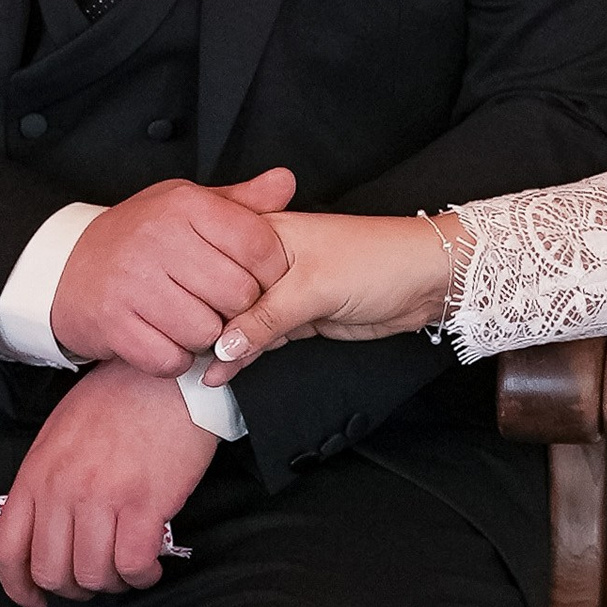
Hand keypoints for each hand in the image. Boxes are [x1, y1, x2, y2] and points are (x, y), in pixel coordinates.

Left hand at [0, 363, 216, 606]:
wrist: (167, 378)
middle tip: (96, 579)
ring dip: (113, 583)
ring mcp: (102, 497)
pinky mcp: (144, 504)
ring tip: (127, 569)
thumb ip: (46, 480)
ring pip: (94, 575)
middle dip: (75, 588)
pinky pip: (133, 565)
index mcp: (36, 474)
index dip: (18, 588)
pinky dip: (142, 576)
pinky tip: (150, 566)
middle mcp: (62, 490)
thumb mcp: (61, 434)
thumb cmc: (118, 400)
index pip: (7, 549)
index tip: (35, 602)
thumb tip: (47, 527)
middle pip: (51, 572)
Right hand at [49, 168, 296, 375]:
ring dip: (206, 337)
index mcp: (183, 206)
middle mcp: (159, 240)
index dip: (270, 274)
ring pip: (207, 332)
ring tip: (191, 321)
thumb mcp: (186, 206)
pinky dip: (176, 359)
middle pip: (238, 294)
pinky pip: (171, 359)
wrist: (63, 268)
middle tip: (221, 306)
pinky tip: (167, 340)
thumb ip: (241, 202)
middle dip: (238, 310)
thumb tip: (286, 182)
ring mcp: (133, 283)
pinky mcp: (114, 324)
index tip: (258, 282)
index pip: (258, 246)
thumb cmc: (138, 238)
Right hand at [211, 210, 456, 370]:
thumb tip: (223, 346)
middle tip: (188, 356)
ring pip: (244, 321)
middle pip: (227, 296)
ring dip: (227, 345)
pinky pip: (265, 336)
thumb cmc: (376, 262)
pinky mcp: (301, 316)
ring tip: (198, 370)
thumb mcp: (313, 288)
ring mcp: (286, 290)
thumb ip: (264, 318)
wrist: (427, 281)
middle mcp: (270, 260)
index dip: (201, 295)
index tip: (179, 323)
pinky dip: (248, 354)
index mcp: (266, 234)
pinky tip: (224, 372)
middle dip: (210, 326)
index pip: (218, 266)